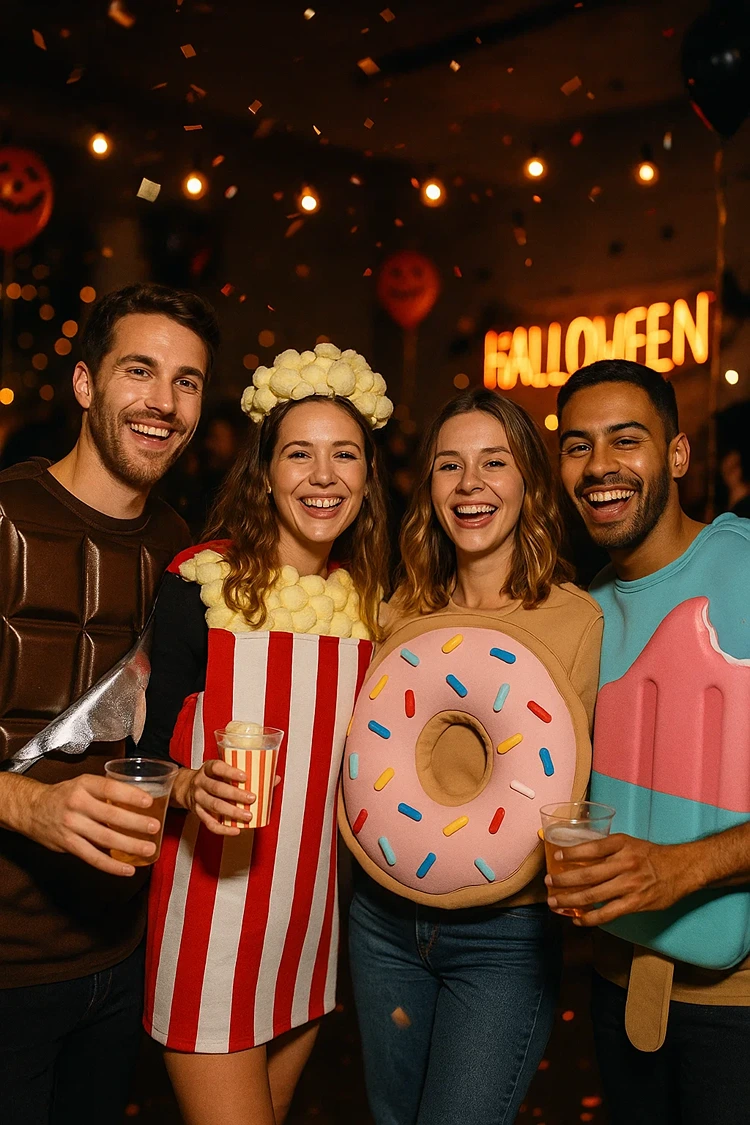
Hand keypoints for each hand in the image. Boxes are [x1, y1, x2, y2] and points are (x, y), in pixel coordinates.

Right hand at [23, 773, 159, 876]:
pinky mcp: (68, 844)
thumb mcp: (83, 784)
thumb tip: (139, 799)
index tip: (149, 801)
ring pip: (105, 838)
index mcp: (83, 785)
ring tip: (148, 849)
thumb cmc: (64, 795)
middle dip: (136, 823)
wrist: (31, 809)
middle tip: (155, 827)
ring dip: (129, 845)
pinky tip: (128, 869)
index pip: (110, 789)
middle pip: (111, 815)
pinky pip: (93, 857)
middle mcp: (77, 804)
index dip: (130, 795)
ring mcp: (71, 826)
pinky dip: (112, 866)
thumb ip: (106, 792)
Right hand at [177, 759, 258, 835]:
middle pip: (217, 788)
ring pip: (214, 806)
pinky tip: (236, 830)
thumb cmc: (211, 778)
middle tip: (252, 798)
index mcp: (208, 769)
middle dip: (235, 794)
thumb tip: (274, 779)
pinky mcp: (198, 813)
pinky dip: (223, 829)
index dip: (230, 772)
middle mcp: (201, 783)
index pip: (216, 767)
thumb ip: (247, 773)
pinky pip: (210, 823)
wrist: (186, 788)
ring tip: (248, 816)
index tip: (245, 776)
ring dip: (232, 812)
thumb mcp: (223, 770)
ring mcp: (198, 799)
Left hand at [545, 833, 694, 926]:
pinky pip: (608, 913)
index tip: (556, 858)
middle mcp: (625, 863)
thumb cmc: (651, 855)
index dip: (571, 854)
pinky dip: (590, 918)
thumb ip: (607, 850)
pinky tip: (577, 920)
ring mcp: (630, 885)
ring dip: (570, 901)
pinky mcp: (635, 903)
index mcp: (621, 844)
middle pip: (587, 874)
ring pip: (593, 895)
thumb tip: (578, 857)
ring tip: (554, 903)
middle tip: (548, 884)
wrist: (680, 869)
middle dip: (563, 881)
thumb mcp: (629, 843)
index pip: (591, 848)